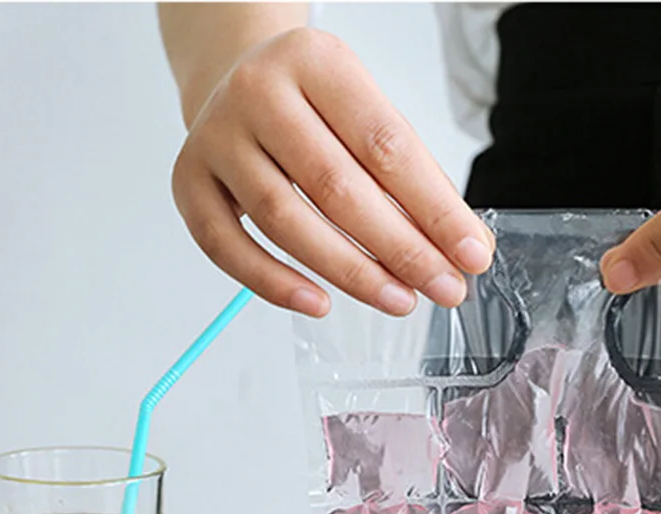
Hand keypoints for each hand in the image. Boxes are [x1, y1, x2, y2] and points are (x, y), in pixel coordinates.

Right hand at [171, 28, 493, 316]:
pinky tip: (318, 304)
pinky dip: (273, 283)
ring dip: (349, 273)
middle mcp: (259, 92)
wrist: (238, 79)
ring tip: (398, 301)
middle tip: (444, 289)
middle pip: (338, 189)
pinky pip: (227, 246)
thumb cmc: (317, 109)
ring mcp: (217, 138)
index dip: (435, 210)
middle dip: (401, 250)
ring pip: (285, 221)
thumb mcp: (371, 118)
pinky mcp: (188, 181)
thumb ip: (416, 181)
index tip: (472, 255)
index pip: (387, 147)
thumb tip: (464, 248)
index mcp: (318, 63)